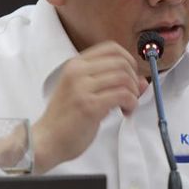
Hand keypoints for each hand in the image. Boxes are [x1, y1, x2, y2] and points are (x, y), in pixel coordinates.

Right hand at [33, 41, 147, 172]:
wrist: (46, 141)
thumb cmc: (66, 118)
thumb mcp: (85, 92)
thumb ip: (111, 83)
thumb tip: (142, 81)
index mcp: (75, 65)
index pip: (111, 48)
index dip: (128, 59)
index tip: (130, 75)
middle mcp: (77, 72)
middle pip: (121, 63)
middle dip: (133, 79)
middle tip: (131, 95)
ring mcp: (82, 88)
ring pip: (124, 79)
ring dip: (133, 93)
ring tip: (127, 106)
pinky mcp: (89, 106)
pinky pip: (123, 95)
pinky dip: (131, 103)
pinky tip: (125, 111)